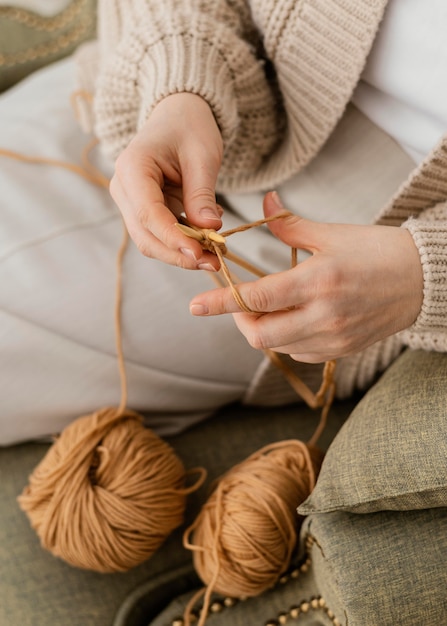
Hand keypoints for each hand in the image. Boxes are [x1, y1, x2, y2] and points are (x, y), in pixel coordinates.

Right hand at [109, 92, 223, 269]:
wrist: (179, 116)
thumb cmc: (190, 127)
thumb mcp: (203, 156)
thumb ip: (202, 194)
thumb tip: (210, 229)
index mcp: (132, 167)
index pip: (148, 214)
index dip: (173, 239)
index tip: (199, 254)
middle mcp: (124, 189)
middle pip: (145, 236)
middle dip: (178, 254)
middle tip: (213, 263)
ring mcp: (131, 202)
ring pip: (152, 241)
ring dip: (182, 253)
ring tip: (215, 255)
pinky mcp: (144, 212)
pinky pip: (161, 235)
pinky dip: (184, 242)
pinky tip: (208, 236)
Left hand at [189, 192, 423, 361]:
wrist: (422, 281)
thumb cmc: (378, 251)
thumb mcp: (332, 233)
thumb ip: (290, 225)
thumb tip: (264, 203)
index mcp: (318, 281)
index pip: (257, 297)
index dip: (221, 302)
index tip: (196, 307)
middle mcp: (324, 316)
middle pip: (260, 334)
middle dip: (240, 321)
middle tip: (239, 302)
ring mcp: (334, 338)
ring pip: (278, 345)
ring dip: (263, 328)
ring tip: (271, 305)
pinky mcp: (342, 351)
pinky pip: (300, 352)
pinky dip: (287, 338)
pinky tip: (295, 318)